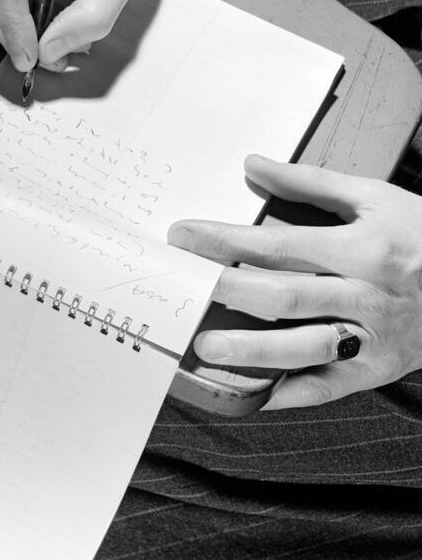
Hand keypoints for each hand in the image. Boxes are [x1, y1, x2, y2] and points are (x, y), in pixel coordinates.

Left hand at [168, 155, 421, 408]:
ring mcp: (373, 337)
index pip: (279, 246)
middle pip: (286, 296)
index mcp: (362, 249)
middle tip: (182, 291)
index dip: (225, 242)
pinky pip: (330, 387)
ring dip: (254, 350)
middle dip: (228, 293)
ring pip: (306, 347)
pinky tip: (254, 395)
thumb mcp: (375, 198)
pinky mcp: (378, 369)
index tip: (183, 237)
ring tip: (207, 348)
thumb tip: (253, 164)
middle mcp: (366, 295)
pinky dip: (291, 395)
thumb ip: (310, 183)